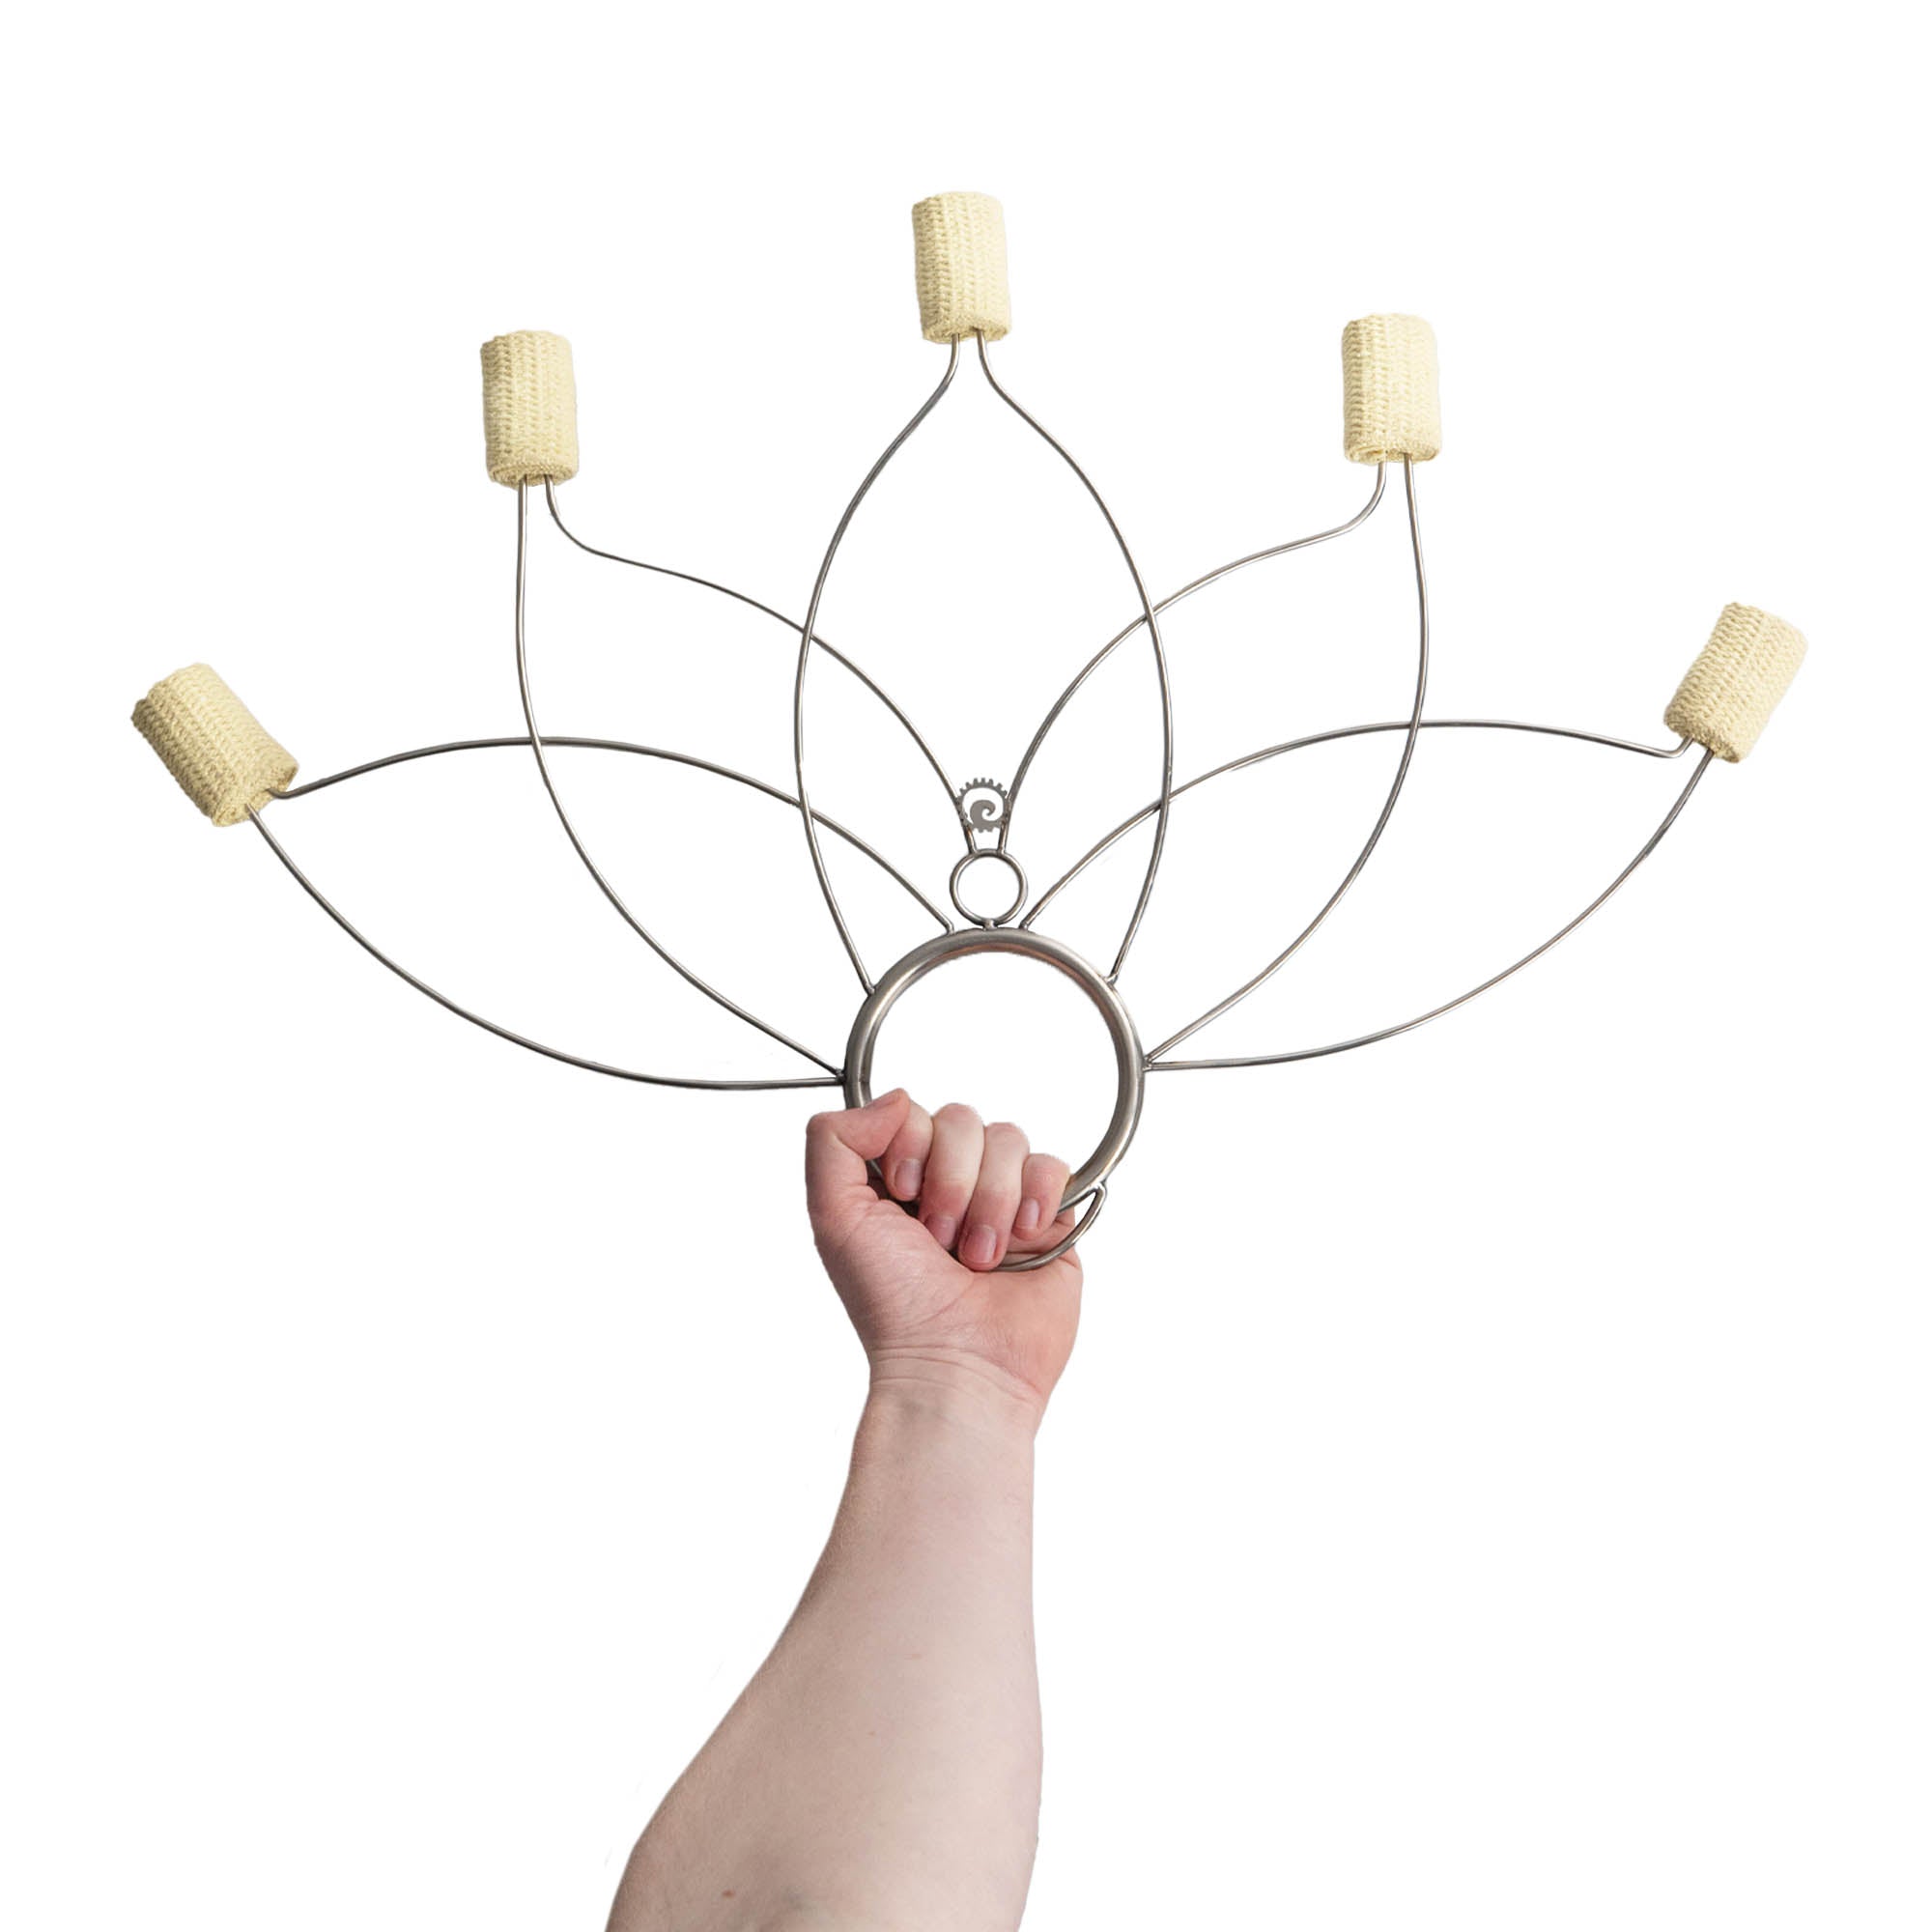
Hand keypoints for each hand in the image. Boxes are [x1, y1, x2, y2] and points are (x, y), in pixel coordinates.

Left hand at [804, 1091, 1083, 1418]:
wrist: (955, 1366)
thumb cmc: (893, 1306)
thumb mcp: (833, 1217)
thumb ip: (833, 1141)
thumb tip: (897, 1097)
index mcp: (898, 1180)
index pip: (912, 1111)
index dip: (909, 1145)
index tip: (900, 1195)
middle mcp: (950, 1184)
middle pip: (962, 1119)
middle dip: (950, 1181)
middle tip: (939, 1239)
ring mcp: (1002, 1199)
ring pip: (1008, 1139)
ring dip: (990, 1200)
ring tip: (978, 1258)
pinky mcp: (1049, 1221)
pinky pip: (1053, 1165)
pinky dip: (1037, 1196)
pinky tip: (1022, 1239)